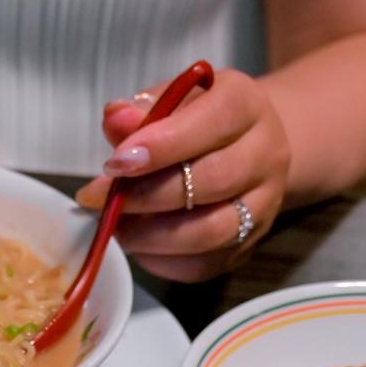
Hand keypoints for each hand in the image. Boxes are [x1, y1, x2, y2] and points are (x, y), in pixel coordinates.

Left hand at [76, 68, 289, 282]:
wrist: (244, 148)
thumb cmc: (196, 121)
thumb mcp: (171, 101)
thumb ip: (142, 110)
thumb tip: (115, 120)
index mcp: (246, 105)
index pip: (214, 121)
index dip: (162, 145)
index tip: (116, 162)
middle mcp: (265, 154)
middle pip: (213, 181)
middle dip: (147, 195)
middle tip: (100, 200)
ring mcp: (263, 205)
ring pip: (210, 231)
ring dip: (152, 235)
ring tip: (116, 227)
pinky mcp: (249, 244)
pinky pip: (204, 265)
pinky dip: (163, 261)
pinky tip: (138, 245)